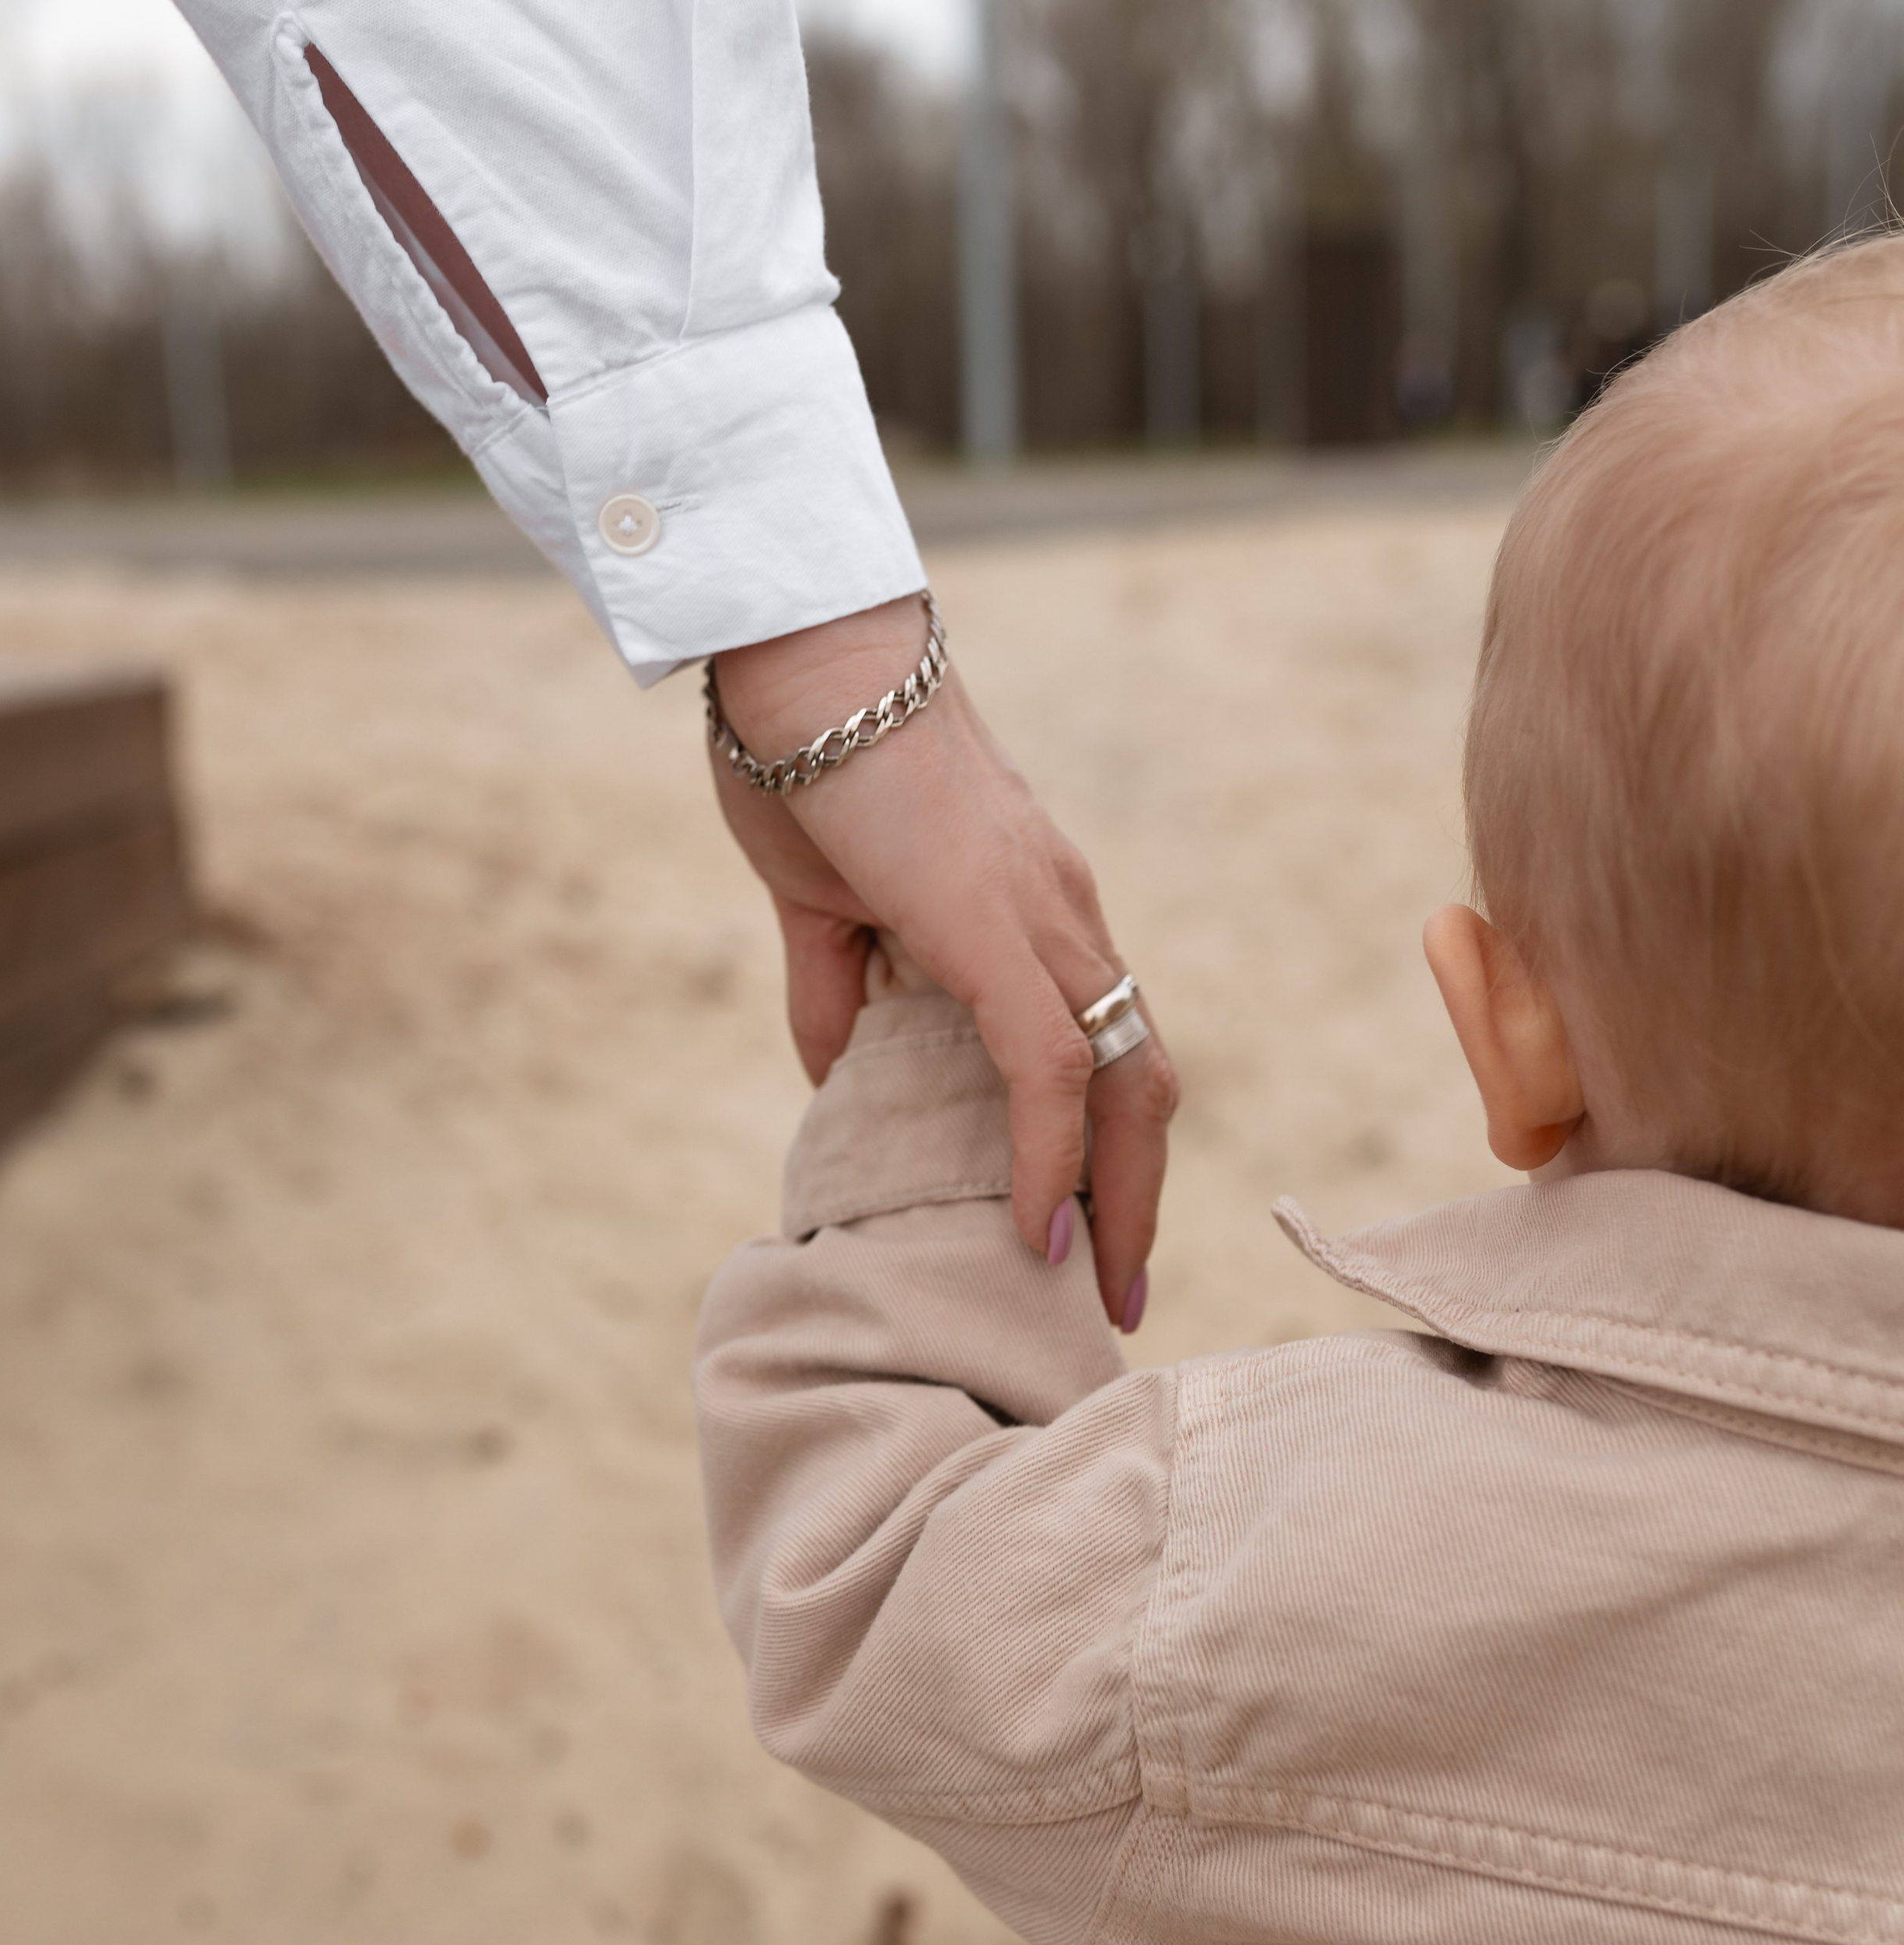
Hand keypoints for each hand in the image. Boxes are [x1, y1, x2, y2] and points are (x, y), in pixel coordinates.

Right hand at [709, 594, 1176, 1328]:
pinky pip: (1049, 1068)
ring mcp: (1044, 921)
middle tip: (1120, 1291)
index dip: (1106, 1142)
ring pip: (1124, 1080)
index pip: (1103, 1044)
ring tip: (1099, 1288)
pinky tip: (1033, 1229)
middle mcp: (1066, 918)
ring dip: (1119, 1196)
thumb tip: (839, 1078)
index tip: (1088, 1229)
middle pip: (1144, 1079)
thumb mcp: (821, 905)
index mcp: (1034, 911)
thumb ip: (837, 993)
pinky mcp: (996, 930)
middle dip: (1138, 1194)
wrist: (802, 653)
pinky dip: (1048, 1155)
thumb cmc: (805, 751)